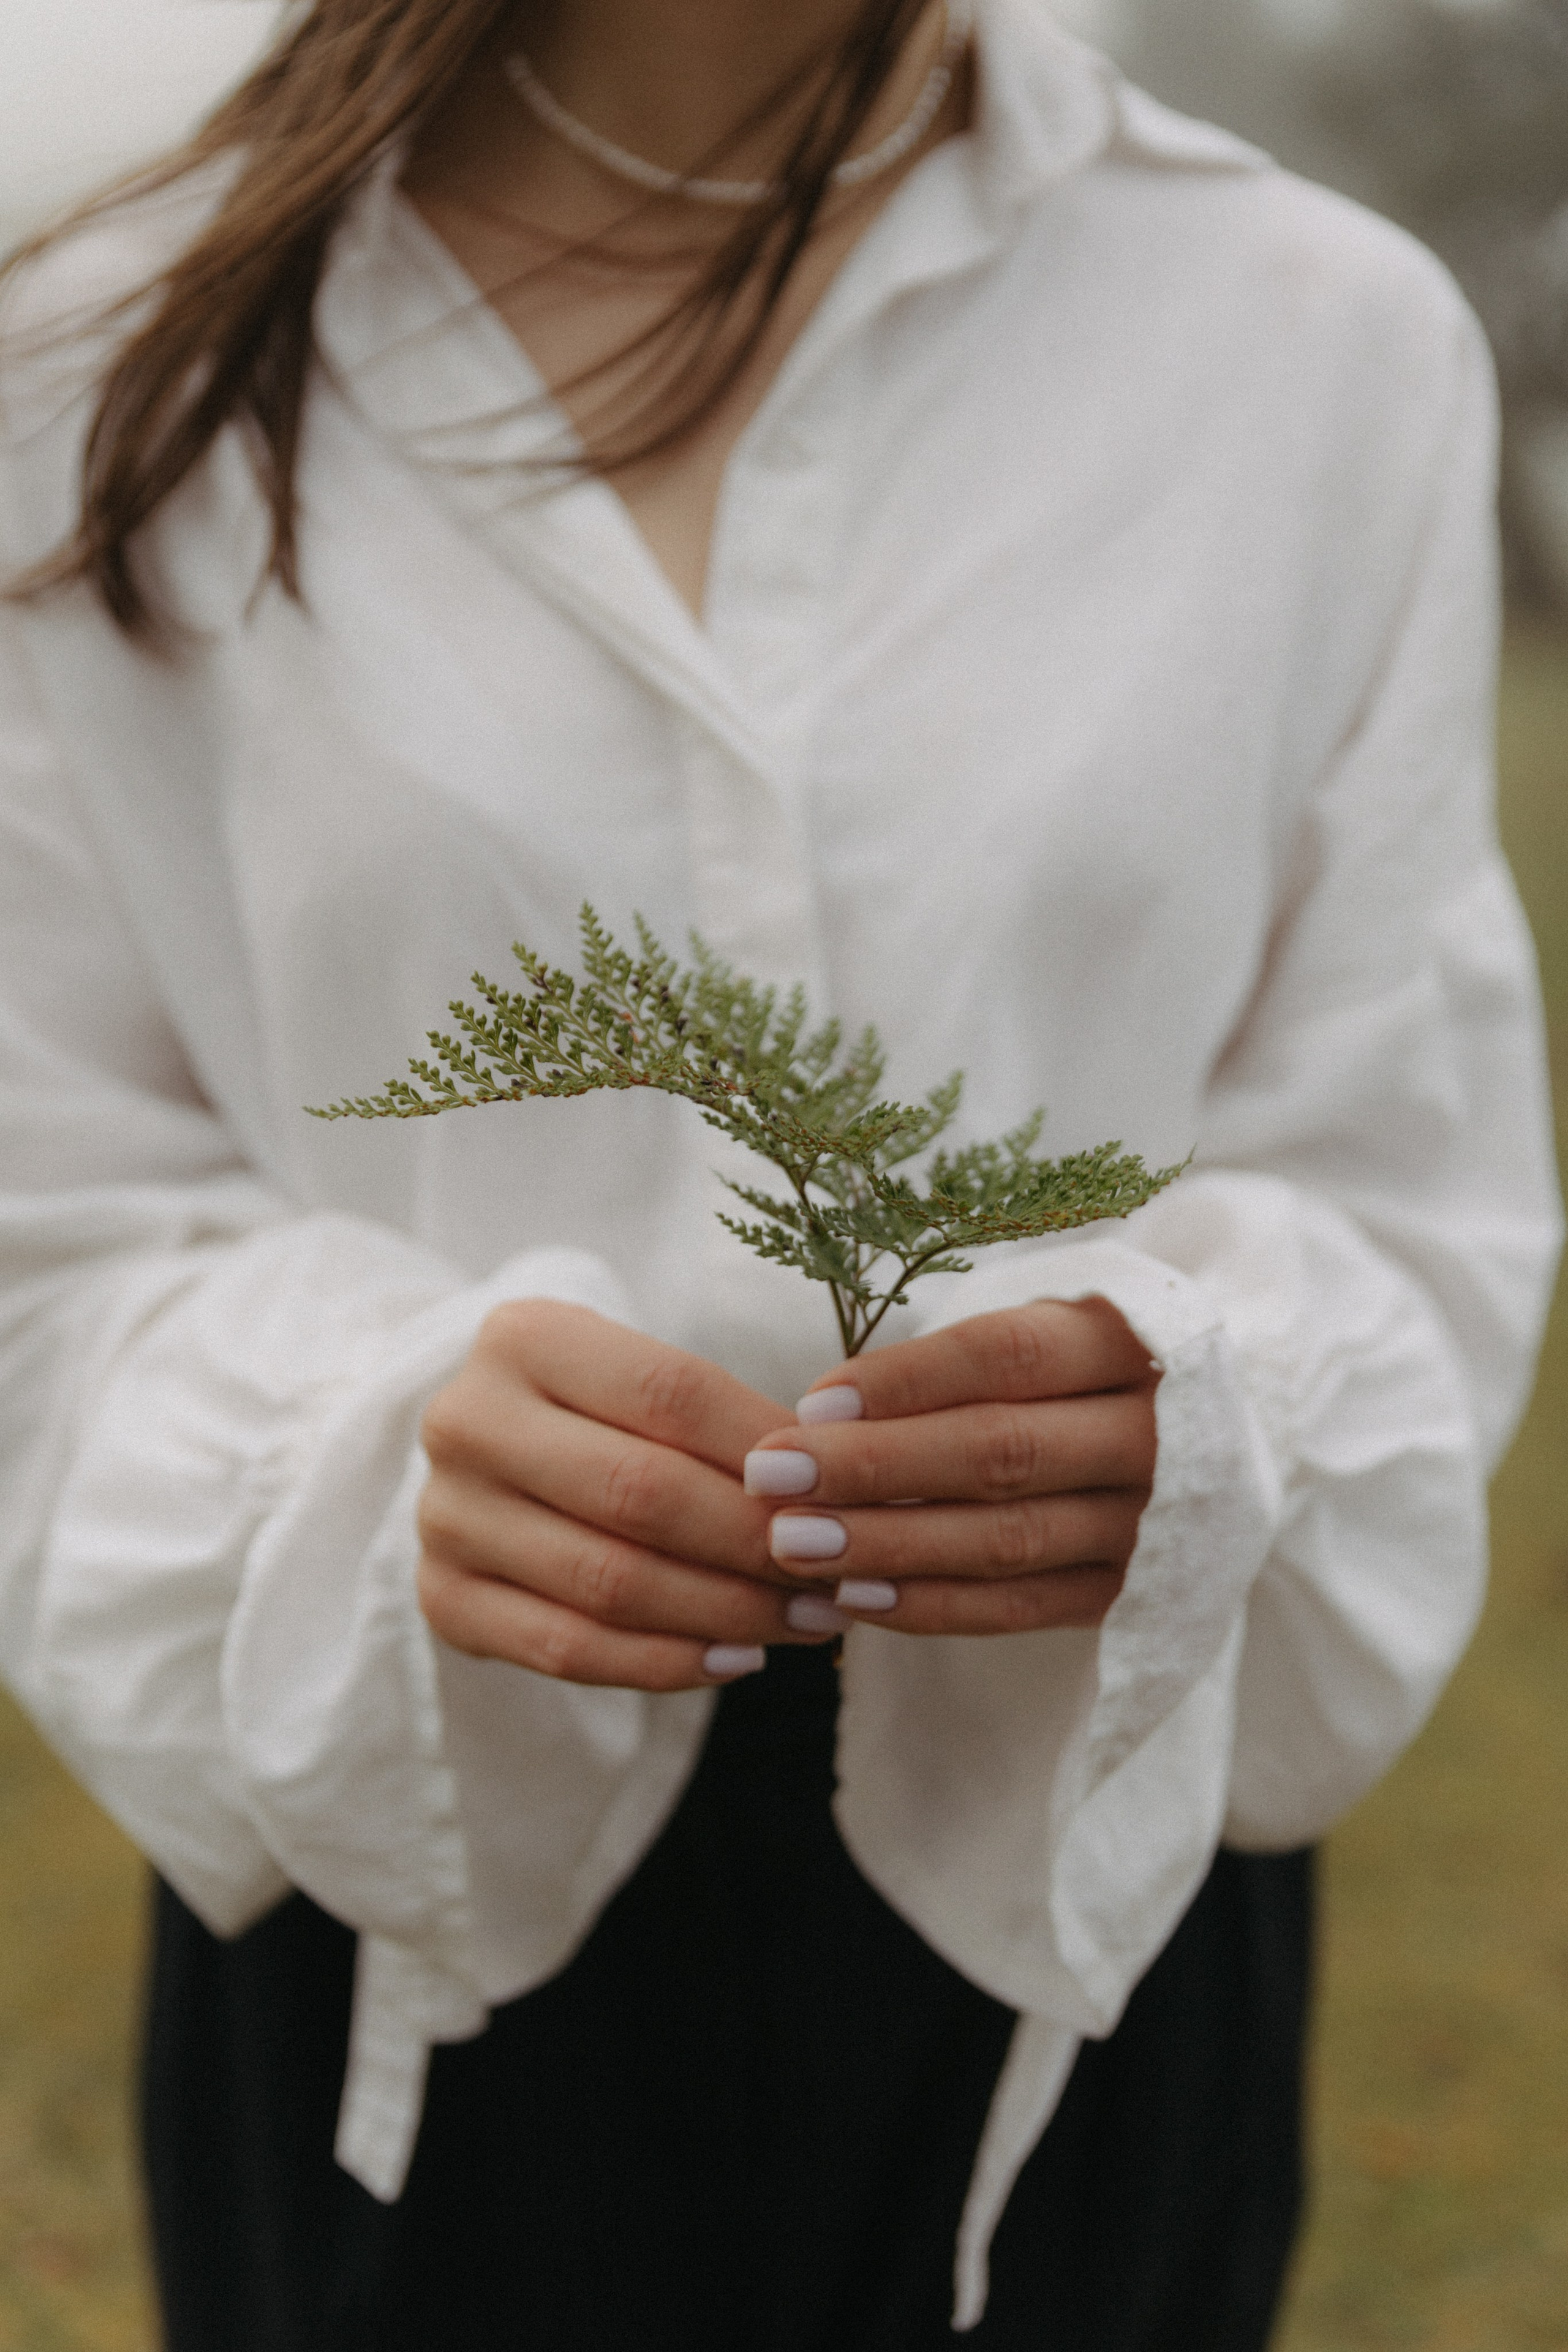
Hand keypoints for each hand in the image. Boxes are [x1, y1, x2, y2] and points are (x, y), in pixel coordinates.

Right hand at [417, 1301, 831, 1691]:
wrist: (490, 1449)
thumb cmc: (600, 1407)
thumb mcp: (643, 1377)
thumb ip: (721, 1420)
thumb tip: (831, 1492)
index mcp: (523, 1337)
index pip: (671, 1393)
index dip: (769, 1451)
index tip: (847, 1493)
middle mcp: (467, 1421)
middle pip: (641, 1493)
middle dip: (758, 1543)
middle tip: (839, 1573)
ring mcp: (445, 1514)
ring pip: (611, 1581)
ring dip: (728, 1611)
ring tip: (809, 1621)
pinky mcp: (442, 1596)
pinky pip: (569, 1648)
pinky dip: (665, 1663)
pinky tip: (738, 1659)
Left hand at [743, 1298, 1158, 1636]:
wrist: (1218, 1442)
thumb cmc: (1081, 1372)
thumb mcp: (1045, 1329)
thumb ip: (959, 1362)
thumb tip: (825, 1414)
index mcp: (1133, 1342)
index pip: (1007, 1356)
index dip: (906, 1381)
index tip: (811, 1403)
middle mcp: (1154, 1434)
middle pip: (1001, 1451)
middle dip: (873, 1467)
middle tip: (771, 1478)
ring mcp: (1151, 1524)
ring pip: (1007, 1539)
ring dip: (889, 1545)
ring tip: (793, 1543)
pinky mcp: (1133, 1596)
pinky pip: (1023, 1607)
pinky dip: (934, 1606)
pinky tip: (854, 1597)